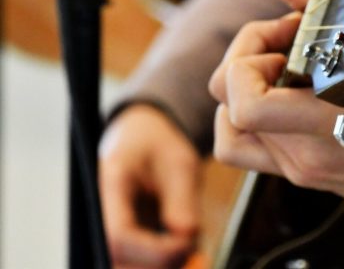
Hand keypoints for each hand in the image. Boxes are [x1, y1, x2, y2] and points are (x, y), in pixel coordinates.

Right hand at [99, 104, 200, 267]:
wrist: (141, 136)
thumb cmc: (160, 144)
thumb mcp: (180, 162)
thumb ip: (183, 201)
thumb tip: (186, 241)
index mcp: (112, 182)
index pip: (119, 235)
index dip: (153, 251)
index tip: (186, 243)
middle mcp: (100, 211)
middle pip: (118, 260)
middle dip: (160, 263)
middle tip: (194, 252)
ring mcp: (104, 229)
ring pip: (125, 267)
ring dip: (162, 264)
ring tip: (188, 242)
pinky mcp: (117, 242)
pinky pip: (135, 264)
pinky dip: (161, 262)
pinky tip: (179, 246)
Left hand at [209, 0, 343, 208]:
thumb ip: (321, 9)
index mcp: (334, 122)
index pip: (248, 105)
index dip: (245, 60)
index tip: (283, 34)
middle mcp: (305, 154)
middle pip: (227, 106)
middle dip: (244, 59)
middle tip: (284, 41)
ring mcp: (296, 169)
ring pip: (227, 129)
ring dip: (241, 88)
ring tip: (280, 68)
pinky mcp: (294, 173)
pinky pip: (243, 145)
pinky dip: (244, 113)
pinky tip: (278, 91)